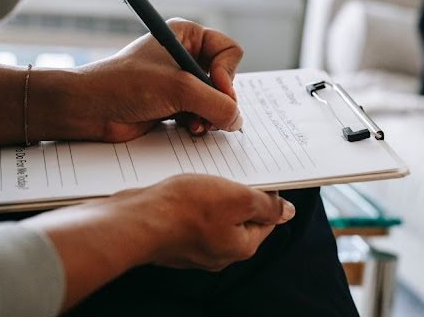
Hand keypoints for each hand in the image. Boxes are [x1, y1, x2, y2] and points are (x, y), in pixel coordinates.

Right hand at [22, 173, 294, 310]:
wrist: (136, 219)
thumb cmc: (185, 208)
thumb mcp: (237, 198)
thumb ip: (266, 205)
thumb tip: (287, 212)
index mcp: (240, 246)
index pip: (266, 219)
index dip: (266, 194)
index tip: (257, 175)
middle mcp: (219, 252)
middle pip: (239, 217)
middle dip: (237, 193)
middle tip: (229, 171)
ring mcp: (195, 247)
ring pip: (214, 215)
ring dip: (213, 194)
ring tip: (204, 175)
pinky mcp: (175, 237)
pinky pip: (192, 216)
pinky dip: (192, 201)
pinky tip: (184, 187)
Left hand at [70, 18, 243, 141]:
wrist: (91, 108)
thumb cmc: (126, 84)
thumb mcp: (178, 88)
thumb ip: (216, 103)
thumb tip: (237, 120)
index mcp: (187, 35)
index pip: (229, 51)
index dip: (228, 73)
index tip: (217, 89)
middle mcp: (186, 55)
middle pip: (225, 78)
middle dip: (219, 99)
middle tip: (208, 113)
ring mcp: (180, 81)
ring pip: (215, 99)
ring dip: (209, 114)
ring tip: (195, 124)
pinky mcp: (174, 102)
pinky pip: (202, 113)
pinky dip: (199, 122)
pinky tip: (187, 127)